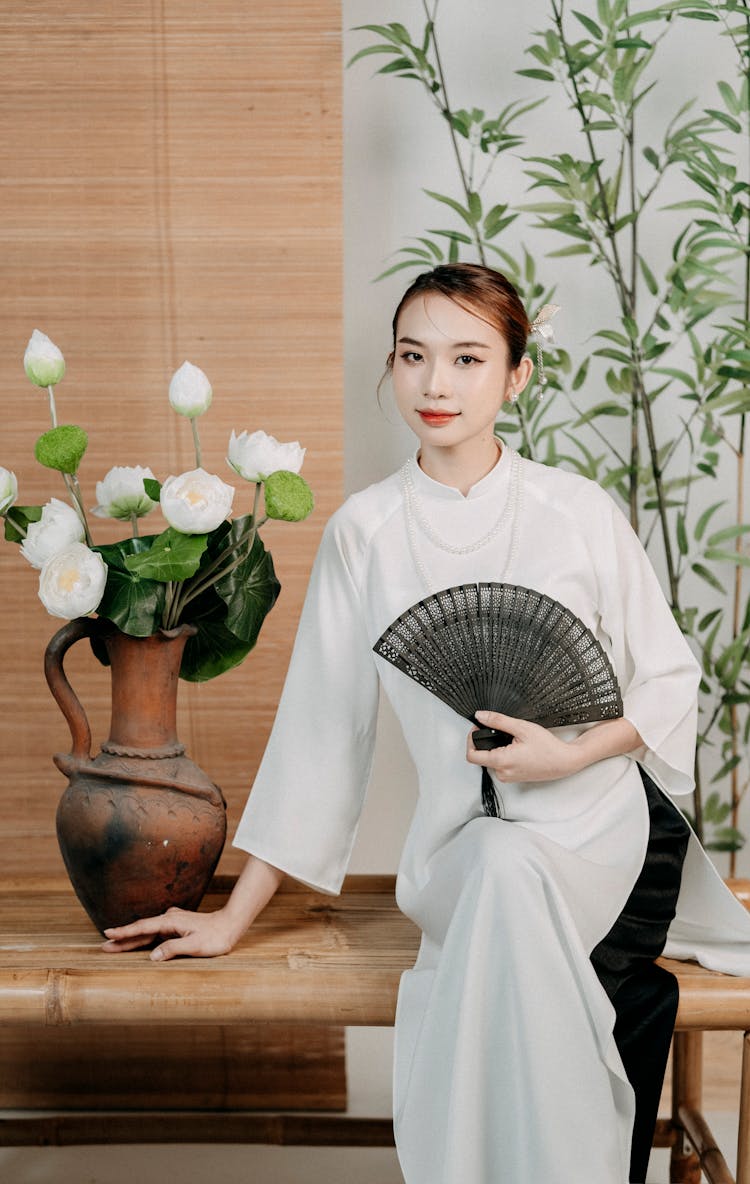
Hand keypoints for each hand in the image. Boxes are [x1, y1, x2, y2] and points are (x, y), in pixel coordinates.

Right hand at [101, 906, 237, 960]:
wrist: (231, 925)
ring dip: (132, 940)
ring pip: (147, 933)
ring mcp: (172, 923)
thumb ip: (173, 949)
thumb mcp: (195, 945)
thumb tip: (152, 955)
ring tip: (114, 946)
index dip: (125, 933)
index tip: (108, 934)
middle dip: (122, 938)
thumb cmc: (215, 937)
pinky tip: (137, 945)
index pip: (142, 928)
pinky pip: (155, 935)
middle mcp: (169, 919)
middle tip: (104, 945)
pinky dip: (144, 940)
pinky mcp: (177, 928)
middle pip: (141, 930)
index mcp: (170, 922)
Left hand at [466, 710, 582, 782]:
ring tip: (511, 739)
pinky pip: (501, 765)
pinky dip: (504, 755)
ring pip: (491, 760)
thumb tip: (481, 716)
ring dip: (496, 748)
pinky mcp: (514, 777)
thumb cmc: (548, 747)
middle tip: (498, 730)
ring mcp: (508, 777)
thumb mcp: (521, 727)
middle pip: (481, 756)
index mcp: (501, 761)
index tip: (478, 729)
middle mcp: (502, 772)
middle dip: (486, 741)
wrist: (565, 761)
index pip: (471, 755)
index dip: (471, 739)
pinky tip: (516, 747)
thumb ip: (498, 721)